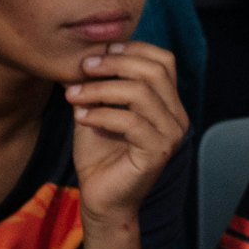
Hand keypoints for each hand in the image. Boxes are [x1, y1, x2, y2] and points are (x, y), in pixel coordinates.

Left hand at [67, 40, 187, 222]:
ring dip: (100, 90)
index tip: (98, 52)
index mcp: (167, 103)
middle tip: (83, 67)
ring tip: (72, 95)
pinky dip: (101, 115)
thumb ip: (97, 88)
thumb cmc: (98, 157)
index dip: (133, 49)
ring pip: (140, 93)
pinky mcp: (157, 152)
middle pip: (154, 71)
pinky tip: (80, 117)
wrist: (100, 200)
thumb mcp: (95, 112)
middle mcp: (176, 116)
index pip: (163, 61)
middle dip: (115, 63)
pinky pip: (130, 122)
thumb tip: (83, 57)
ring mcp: (170, 134)